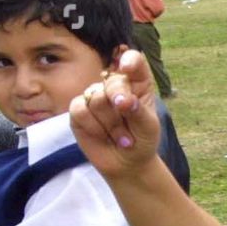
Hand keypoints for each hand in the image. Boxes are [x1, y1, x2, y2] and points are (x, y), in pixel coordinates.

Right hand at [69, 48, 161, 179]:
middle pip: (112, 82)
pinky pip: (80, 111)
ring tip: (121, 137)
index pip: (133, 61)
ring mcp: (94, 96)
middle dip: (120, 102)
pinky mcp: (79, 111)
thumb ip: (137, 111)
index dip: (129, 61)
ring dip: (110, 124)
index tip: (127, 68)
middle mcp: (114, 85)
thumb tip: (122, 100)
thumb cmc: (141, 140)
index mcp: (137, 83)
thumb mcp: (148, 127)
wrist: (127, 164)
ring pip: (96, 98)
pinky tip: (103, 136)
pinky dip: (94, 127)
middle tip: (129, 124)